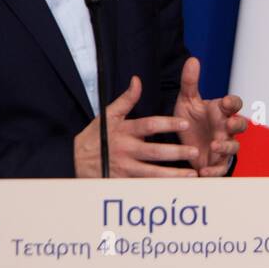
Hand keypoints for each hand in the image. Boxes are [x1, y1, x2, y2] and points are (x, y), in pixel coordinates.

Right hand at [74, 75, 201, 176]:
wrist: (73, 159)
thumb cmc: (95, 136)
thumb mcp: (108, 115)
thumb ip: (126, 100)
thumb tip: (137, 80)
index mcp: (125, 131)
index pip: (149, 125)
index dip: (167, 124)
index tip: (185, 123)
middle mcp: (125, 150)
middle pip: (154, 152)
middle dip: (176, 152)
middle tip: (195, 150)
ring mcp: (124, 168)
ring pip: (152, 173)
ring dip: (173, 174)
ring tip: (192, 174)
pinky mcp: (122, 182)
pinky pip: (144, 186)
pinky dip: (159, 187)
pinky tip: (176, 187)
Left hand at [172, 57, 247, 176]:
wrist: (183, 145)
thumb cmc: (191, 120)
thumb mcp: (187, 101)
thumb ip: (190, 82)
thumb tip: (192, 59)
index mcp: (221, 111)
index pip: (235, 103)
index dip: (233, 103)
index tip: (226, 103)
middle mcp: (225, 128)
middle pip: (241, 124)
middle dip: (237, 123)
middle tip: (229, 123)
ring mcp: (223, 145)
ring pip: (234, 146)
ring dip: (226, 146)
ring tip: (214, 145)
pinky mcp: (217, 163)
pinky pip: (220, 168)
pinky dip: (214, 170)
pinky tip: (204, 171)